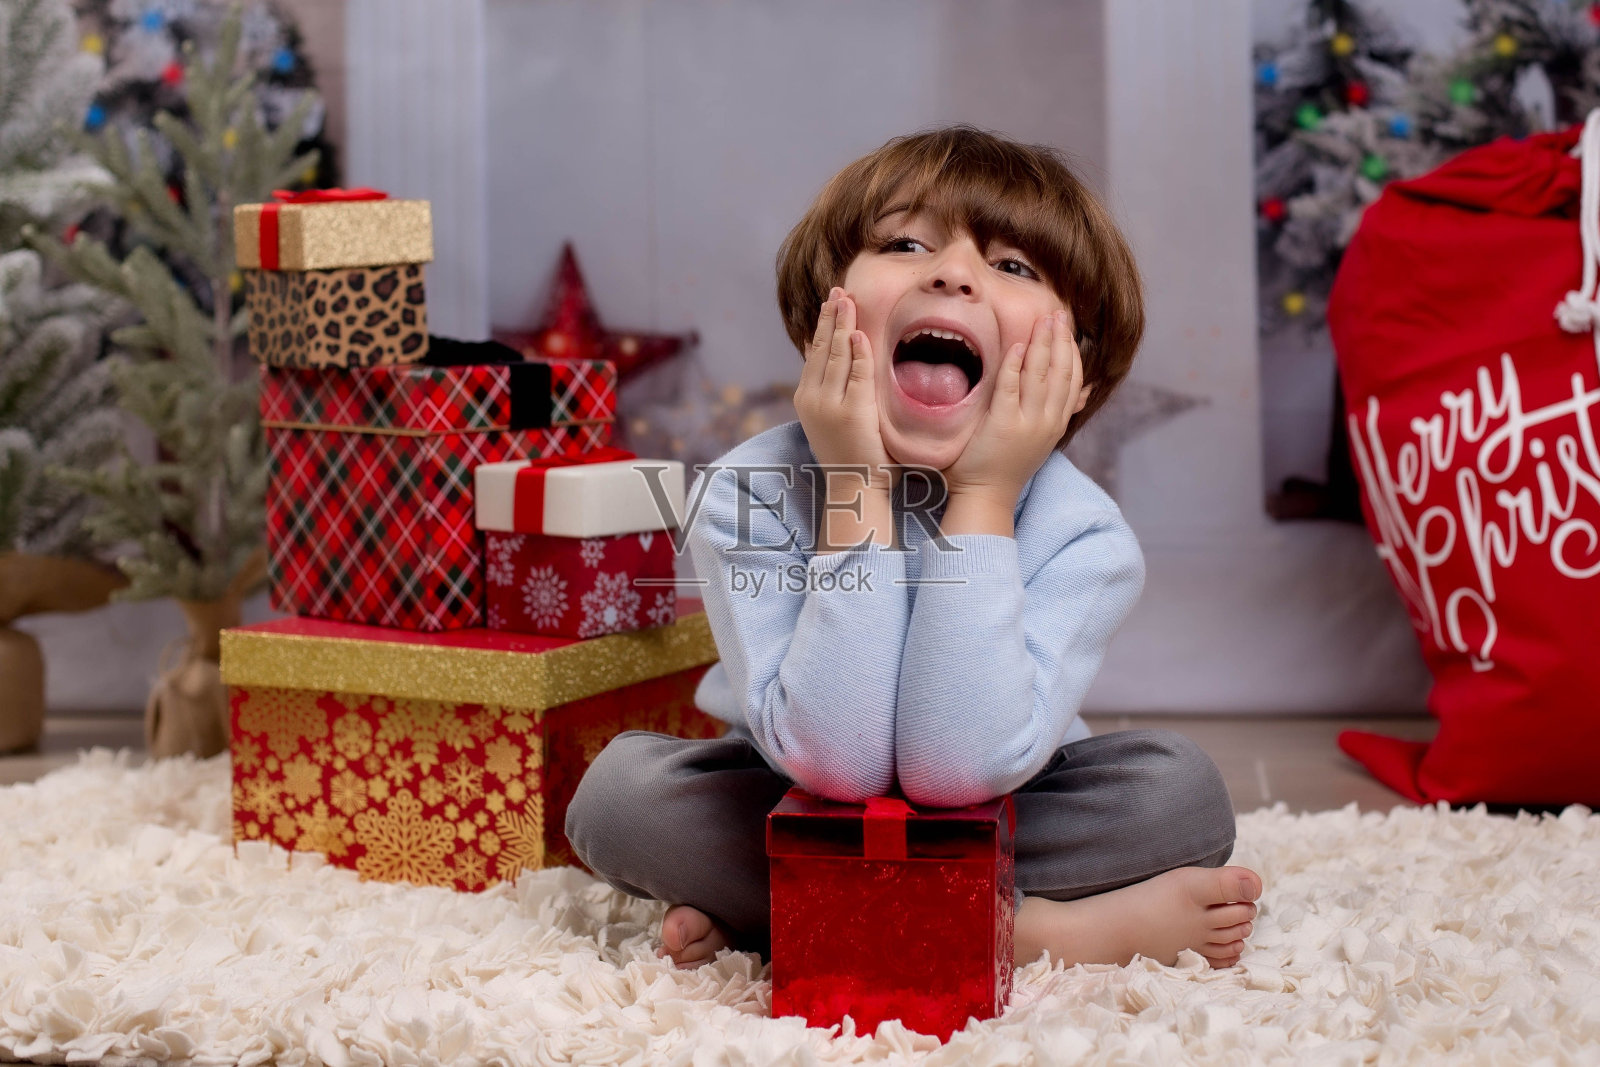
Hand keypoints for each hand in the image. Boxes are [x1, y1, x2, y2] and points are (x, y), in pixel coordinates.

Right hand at [793, 287, 893, 487]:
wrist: (854, 488)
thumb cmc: (849, 456)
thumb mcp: (830, 420)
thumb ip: (829, 391)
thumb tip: (826, 359)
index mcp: (806, 400)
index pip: (814, 355)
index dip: (821, 327)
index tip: (828, 304)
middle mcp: (813, 399)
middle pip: (823, 349)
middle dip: (831, 317)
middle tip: (839, 290)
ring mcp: (831, 405)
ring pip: (837, 356)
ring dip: (843, 324)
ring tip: (848, 300)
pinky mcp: (853, 411)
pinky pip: (858, 373)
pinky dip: (859, 351)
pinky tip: (860, 332)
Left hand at [943, 309, 1089, 507]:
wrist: (987, 497)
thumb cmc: (1007, 466)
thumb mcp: (1042, 439)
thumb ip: (1057, 412)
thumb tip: (1084, 391)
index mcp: (1056, 424)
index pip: (1073, 380)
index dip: (1072, 351)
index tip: (1067, 327)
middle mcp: (1047, 422)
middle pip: (1061, 373)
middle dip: (1061, 340)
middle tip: (1057, 313)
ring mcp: (1026, 424)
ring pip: (1040, 376)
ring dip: (1043, 345)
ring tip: (1042, 321)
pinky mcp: (1002, 425)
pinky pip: (1010, 388)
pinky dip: (1015, 365)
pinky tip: (1018, 346)